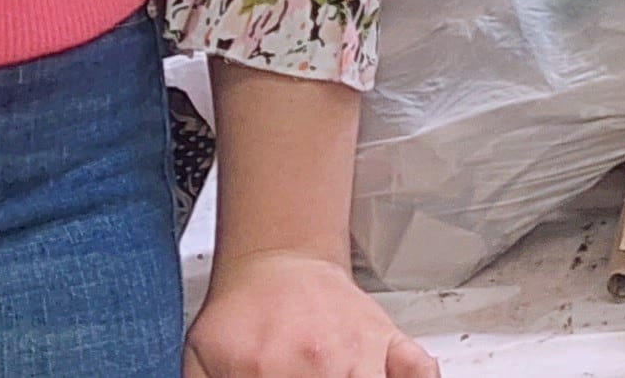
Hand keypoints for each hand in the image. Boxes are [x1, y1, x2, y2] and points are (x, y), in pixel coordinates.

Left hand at [190, 248, 438, 377]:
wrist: (278, 258)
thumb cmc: (244, 312)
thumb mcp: (202, 358)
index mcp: (266, 373)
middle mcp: (320, 367)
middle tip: (305, 374)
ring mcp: (360, 356)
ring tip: (334, 372)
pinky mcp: (391, 343)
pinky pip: (422, 372)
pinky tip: (381, 373)